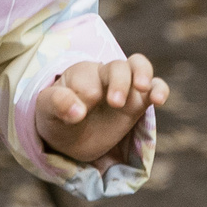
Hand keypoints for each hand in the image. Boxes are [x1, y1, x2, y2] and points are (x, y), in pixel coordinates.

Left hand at [34, 56, 167, 165]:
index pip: (87, 77)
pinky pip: (155, 87)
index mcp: (79, 73)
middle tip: (114, 103)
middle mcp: (103, 75)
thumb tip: (78, 111)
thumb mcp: (47, 112)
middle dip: (119, 82)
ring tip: (143, 90)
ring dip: (142, 75)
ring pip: (138, 67)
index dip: (85, 93)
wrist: (71, 139)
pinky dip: (159, 89)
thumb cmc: (57, 118)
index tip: (78, 113)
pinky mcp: (138, 102)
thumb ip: (57, 104)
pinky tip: (159, 100)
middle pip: (117, 67)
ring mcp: (123, 87)